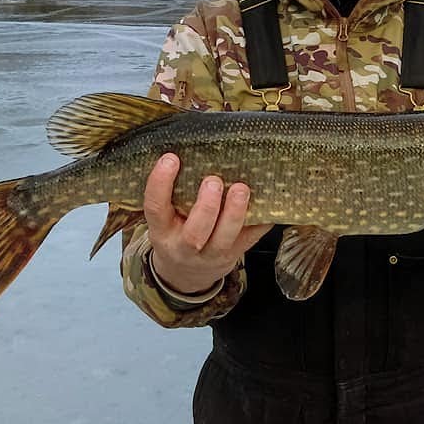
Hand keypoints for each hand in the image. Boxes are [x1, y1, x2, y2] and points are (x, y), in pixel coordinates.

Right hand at [142, 153, 273, 294]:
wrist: (185, 275)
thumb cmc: (176, 233)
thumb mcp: (164, 219)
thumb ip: (172, 194)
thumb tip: (189, 148)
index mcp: (162, 231)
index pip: (155, 208)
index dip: (160, 184)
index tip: (171, 158)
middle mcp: (184, 246)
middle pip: (195, 232)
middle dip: (207, 206)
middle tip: (213, 181)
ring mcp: (212, 254)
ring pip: (224, 239)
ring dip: (235, 213)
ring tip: (241, 189)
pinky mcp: (235, 254)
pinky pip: (251, 238)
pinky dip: (261, 219)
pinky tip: (267, 200)